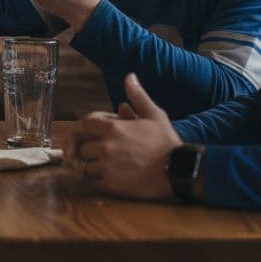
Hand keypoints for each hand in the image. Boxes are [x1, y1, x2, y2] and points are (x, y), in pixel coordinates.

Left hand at [65, 74, 181, 199]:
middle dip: (88, 147)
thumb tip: (130, 76)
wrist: (179, 170)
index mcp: (113, 128)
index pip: (84, 124)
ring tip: (103, 164)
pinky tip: (109, 177)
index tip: (96, 133)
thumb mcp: (154, 114)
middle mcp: (105, 146)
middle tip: (97, 150)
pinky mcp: (111, 184)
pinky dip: (97, 179)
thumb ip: (137, 96)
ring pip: (84, 165)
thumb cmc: (166, 141)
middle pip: (81, 146)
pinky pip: (93, 182)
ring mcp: (107, 166)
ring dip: (90, 165)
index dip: (88, 128)